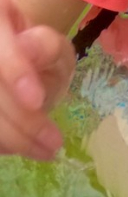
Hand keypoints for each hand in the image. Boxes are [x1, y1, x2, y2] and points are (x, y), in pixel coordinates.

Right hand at [0, 0, 73, 160]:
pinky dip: (1, 141)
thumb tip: (25, 48)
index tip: (36, 101)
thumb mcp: (53, 46)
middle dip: (19, 121)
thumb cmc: (37, 52)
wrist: (15, 62)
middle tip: (52, 145)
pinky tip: (21, 147)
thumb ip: (46, 46)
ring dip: (10, 138)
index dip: (14, 71)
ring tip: (43, 150)